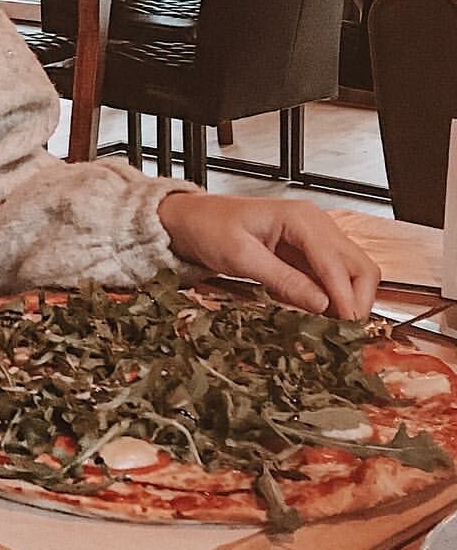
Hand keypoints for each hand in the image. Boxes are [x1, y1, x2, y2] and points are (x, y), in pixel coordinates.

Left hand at [157, 191, 380, 320]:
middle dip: (357, 299)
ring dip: (346, 299)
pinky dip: (329, 296)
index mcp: (301, 218)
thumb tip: (321, 304)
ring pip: (351, 272)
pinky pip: (330, 277)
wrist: (190, 219)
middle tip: (343, 331)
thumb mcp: (241, 257)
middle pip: (359, 266)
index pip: (337, 262)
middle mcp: (316, 224)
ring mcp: (314, 238)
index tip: (347, 325)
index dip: (345, 297)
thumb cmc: (209, 228)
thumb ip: (283, 279)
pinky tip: (315, 313)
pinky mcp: (306, 252)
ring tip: (331, 326)